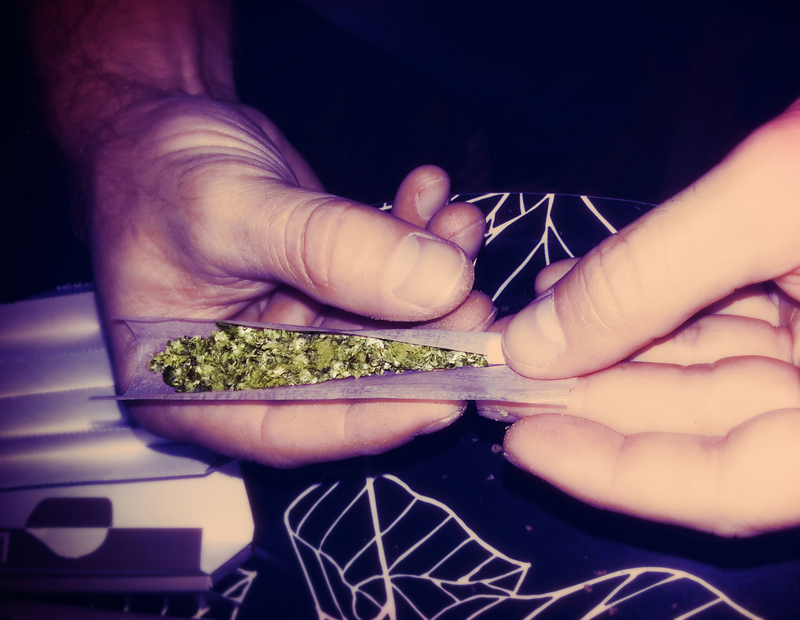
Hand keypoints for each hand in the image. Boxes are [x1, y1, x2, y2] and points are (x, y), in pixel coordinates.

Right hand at [92, 95, 491, 466]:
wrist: (153, 120)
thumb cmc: (156, 170)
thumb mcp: (232, 209)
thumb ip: (327, 249)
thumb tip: (438, 284)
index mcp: (193, 389)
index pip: (296, 430)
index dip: (377, 419)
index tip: (450, 392)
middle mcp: (247, 373)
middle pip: (353, 383)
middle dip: (422, 339)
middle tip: (474, 299)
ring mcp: (290, 333)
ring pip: (381, 328)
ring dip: (428, 278)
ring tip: (458, 225)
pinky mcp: (322, 292)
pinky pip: (380, 281)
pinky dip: (413, 240)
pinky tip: (433, 198)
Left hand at [496, 9, 799, 534]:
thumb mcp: (786, 191)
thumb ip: (651, 274)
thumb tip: (539, 341)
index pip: (728, 482)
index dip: (612, 468)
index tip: (520, 438)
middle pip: (715, 433)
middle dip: (607, 400)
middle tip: (511, 376)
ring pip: (723, 383)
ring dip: (627, 353)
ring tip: (540, 326)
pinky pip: (746, 334)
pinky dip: (669, 315)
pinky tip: (595, 292)